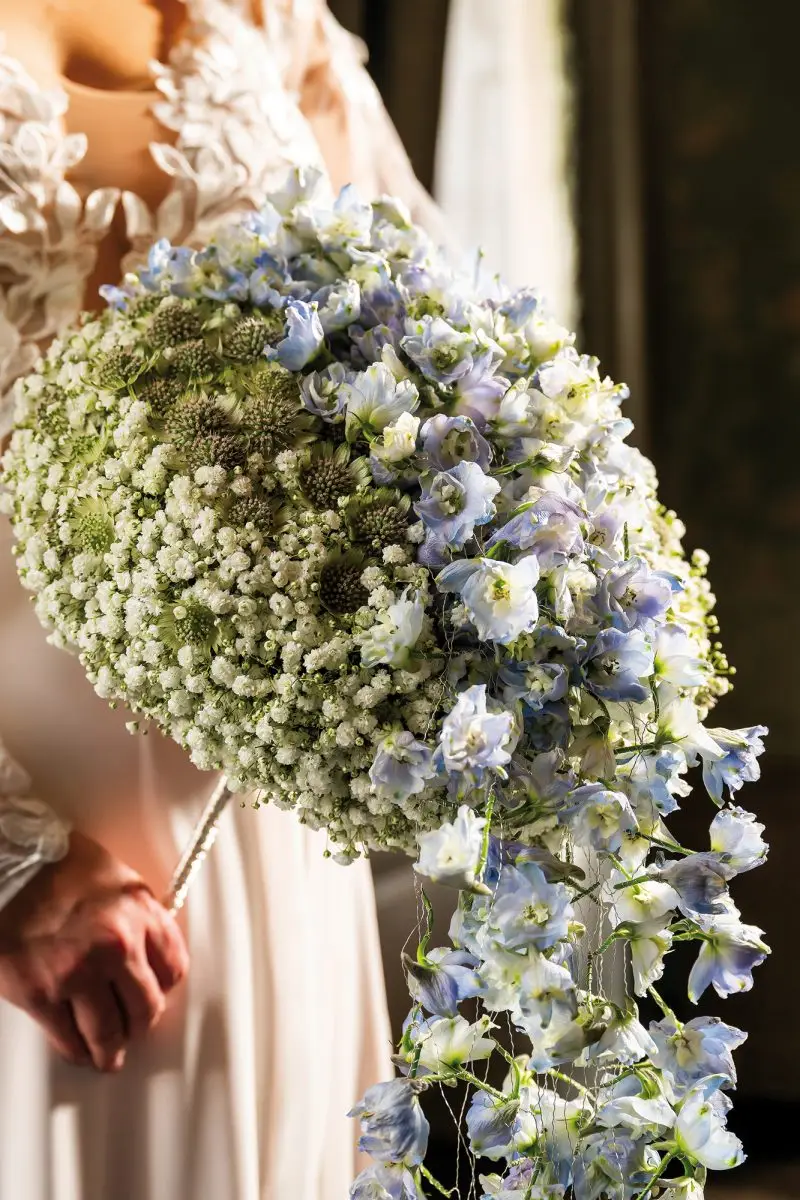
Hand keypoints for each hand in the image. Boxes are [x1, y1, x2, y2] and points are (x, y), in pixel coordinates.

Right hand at [0, 831, 188, 1071]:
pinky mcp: (40, 994)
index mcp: (140, 913)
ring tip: (107, 1055)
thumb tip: (147, 951)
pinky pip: (68, 1038)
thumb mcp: (117, 880)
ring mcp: (78, 973)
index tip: (155, 993)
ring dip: (110, 1050)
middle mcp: (116, 945)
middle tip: (133, 1030)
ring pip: (109, 1032)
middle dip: (140, 1024)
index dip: (162, 987)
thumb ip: (138, 916)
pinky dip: (76, 1050)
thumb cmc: (57, 866)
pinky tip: (78, 1049)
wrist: (8, 868)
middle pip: (146, 1007)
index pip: (173, 969)